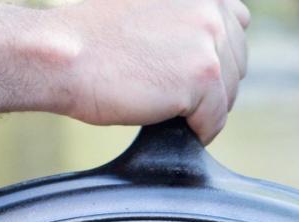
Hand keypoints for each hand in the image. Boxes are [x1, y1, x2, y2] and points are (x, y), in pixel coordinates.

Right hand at [54, 0, 250, 143]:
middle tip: (173, 96)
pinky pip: (215, 119)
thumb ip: (188, 12)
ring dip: (203, 109)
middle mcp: (210, 4)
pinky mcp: (204, 74)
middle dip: (212, 85)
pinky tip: (169, 125)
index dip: (213, 55)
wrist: (62, 53)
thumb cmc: (93, 35)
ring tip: (166, 109)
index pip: (235, 24)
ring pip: (229, 93)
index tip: (187, 72)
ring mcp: (210, 37)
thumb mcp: (148, 5)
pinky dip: (197, 131)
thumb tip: (227, 32)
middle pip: (237, 62)